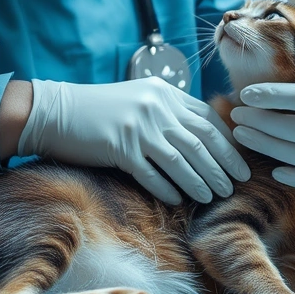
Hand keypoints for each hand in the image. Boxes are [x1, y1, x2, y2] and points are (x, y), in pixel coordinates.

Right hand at [19, 78, 250, 204]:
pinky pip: (151, 174)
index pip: (207, 119)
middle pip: (200, 141)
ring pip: (181, 159)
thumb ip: (169, 111)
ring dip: (200, 181)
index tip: (239, 163)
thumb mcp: (139, 99)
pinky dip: (168, 188)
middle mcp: (156, 107)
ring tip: (213, 197)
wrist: (54, 112)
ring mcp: (138, 127)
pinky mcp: (119, 147)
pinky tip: (179, 200)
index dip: (227, 143)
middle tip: (236, 185)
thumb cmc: (100, 110)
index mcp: (165, 93)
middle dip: (222, 166)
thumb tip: (201, 138)